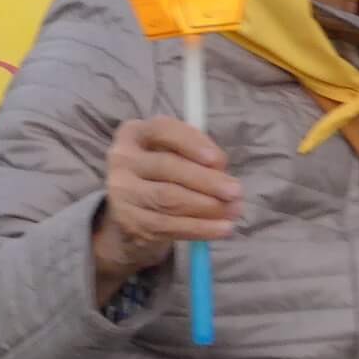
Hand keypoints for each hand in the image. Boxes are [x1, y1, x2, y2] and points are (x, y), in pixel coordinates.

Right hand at [91, 117, 241, 281]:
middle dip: (206, 180)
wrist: (131, 213)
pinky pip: (169, 226)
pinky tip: (221, 229)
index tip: (219, 160)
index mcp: (134, 133)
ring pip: (169, 198)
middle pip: (167, 167)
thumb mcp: (174, 154)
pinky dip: (200, 228)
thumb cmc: (161, 174)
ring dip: (207, 206)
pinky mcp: (130, 222)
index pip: (163, 130)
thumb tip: (221, 169)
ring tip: (233, 211)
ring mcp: (122, 192)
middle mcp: (122, 159)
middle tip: (236, 191)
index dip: (192, 143)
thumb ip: (196, 154)